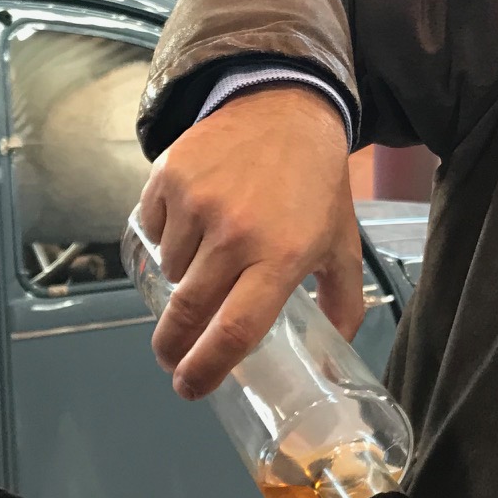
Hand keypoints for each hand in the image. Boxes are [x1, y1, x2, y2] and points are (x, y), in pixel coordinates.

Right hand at [139, 85, 360, 397]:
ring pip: (171, 272)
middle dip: (172, 348)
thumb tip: (330, 360)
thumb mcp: (340, 245)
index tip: (189, 388)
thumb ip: (343, 305)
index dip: (206, 370)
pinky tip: (193, 225)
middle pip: (188, 313)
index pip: (234, 331)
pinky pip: (154, 231)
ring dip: (183, 280)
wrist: (285, 108)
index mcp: (281, 257)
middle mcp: (235, 233)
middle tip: (172, 358)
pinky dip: (167, 239)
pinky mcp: (169, 178)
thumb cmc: (315, 185)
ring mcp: (196, 203)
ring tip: (209, 260)